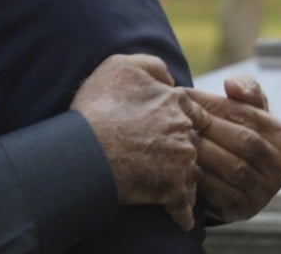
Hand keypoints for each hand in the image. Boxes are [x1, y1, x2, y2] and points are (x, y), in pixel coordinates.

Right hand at [72, 54, 206, 230]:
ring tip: (160, 184)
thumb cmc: (99, 107)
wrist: (86, 148)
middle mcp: (186, 132)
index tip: (162, 129)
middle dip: (182, 150)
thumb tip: (170, 79)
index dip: (178, 120)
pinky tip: (173, 215)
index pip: (194, 112)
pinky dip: (180, 214)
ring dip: (181, 180)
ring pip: (192, 175)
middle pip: (194, 143)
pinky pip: (185, 208)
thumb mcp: (121, 66)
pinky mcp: (174, 192)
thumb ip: (152, 66)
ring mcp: (183, 163)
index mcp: (178, 102)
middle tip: (159, 155)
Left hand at [186, 78, 280, 221]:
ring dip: (201, 151)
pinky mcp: (245, 208)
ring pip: (232, 166)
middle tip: (174, 117)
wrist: (230, 178)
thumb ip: (245, 90)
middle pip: (241, 140)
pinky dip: (200, 176)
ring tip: (175, 138)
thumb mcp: (245, 109)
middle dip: (205, 127)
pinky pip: (221, 190)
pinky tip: (181, 164)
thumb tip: (232, 84)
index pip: (244, 113)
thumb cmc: (234, 132)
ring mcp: (266, 189)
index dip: (210, 103)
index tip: (181, 95)